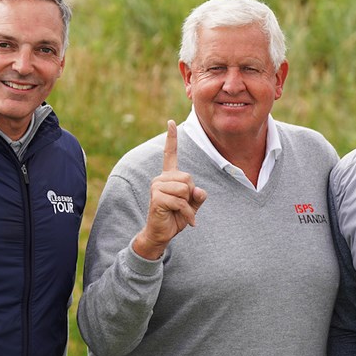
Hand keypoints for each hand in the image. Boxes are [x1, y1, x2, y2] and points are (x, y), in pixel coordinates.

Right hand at [133, 120, 206, 259]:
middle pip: (188, 178)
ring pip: (185, 189)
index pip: (169, 154)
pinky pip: (181, 201)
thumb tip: (199, 190)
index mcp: (169, 177)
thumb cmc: (175, 218)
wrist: (161, 234)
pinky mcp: (157, 197)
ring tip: (181, 213)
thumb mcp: (192, 205)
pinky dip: (187, 213)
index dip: (171, 138)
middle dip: (191, 194)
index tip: (171, 122)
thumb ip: (198, 196)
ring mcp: (157, 187)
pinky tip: (186, 221)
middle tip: (184, 206)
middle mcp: (161, 178)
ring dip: (188, 205)